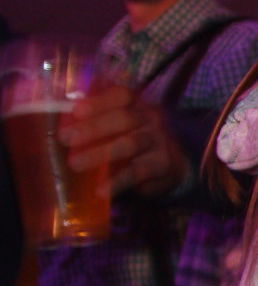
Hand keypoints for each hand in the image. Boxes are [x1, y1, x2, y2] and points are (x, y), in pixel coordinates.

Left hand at [59, 83, 190, 197]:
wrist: (169, 165)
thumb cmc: (132, 142)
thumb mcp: (119, 128)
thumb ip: (95, 124)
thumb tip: (59, 129)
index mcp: (136, 106)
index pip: (122, 95)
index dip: (99, 102)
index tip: (76, 111)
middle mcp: (150, 119)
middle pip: (124, 118)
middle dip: (93, 128)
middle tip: (65, 139)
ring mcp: (159, 141)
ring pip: (130, 143)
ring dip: (100, 153)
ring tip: (75, 164)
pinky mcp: (163, 165)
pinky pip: (138, 172)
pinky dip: (118, 181)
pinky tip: (101, 190)